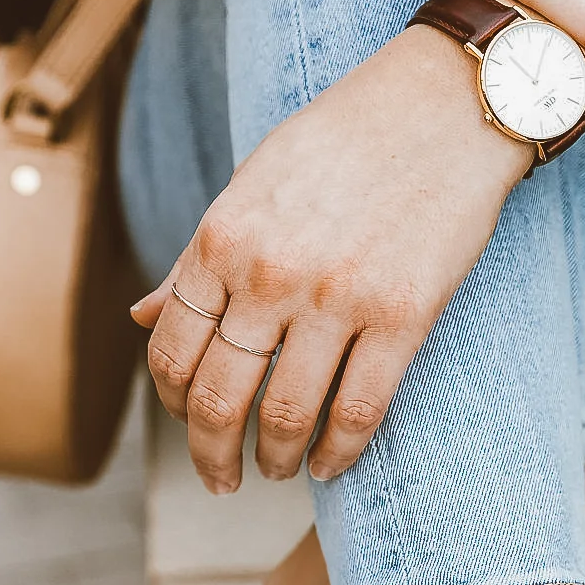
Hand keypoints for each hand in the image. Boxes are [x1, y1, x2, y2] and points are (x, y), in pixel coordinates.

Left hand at [135, 27, 530, 492]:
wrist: (444, 104)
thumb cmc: (345, 140)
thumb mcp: (252, 185)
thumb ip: (198, 258)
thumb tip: (140, 317)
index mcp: (223, 238)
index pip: (172, 350)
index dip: (173, 404)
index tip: (190, 424)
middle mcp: (270, 274)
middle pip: (219, 398)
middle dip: (210, 454)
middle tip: (220, 480)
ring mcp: (337, 298)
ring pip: (285, 416)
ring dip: (273, 460)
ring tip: (276, 471)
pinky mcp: (402, 317)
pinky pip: (358, 411)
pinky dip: (338, 454)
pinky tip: (329, 466)